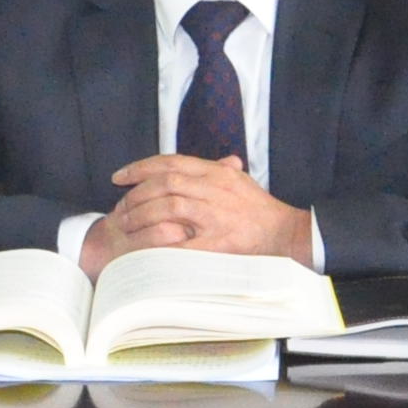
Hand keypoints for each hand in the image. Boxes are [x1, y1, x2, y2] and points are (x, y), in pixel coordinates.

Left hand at [93, 153, 315, 268]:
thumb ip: (222, 170)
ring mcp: (217, 215)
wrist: (287, 234)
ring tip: (126, 225)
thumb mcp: (241, 181)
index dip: (141, 168)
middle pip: (165, 183)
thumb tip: (217, 160)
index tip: (120, 176)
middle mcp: (215, 189)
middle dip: (136, 194)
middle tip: (119, 207)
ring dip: (143, 215)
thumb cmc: (262, 210)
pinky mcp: (219, 242)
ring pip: (169, 207)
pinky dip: (160, 244)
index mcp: (217, 173)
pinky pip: (182, 242)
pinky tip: (143, 248)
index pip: (171, 163)